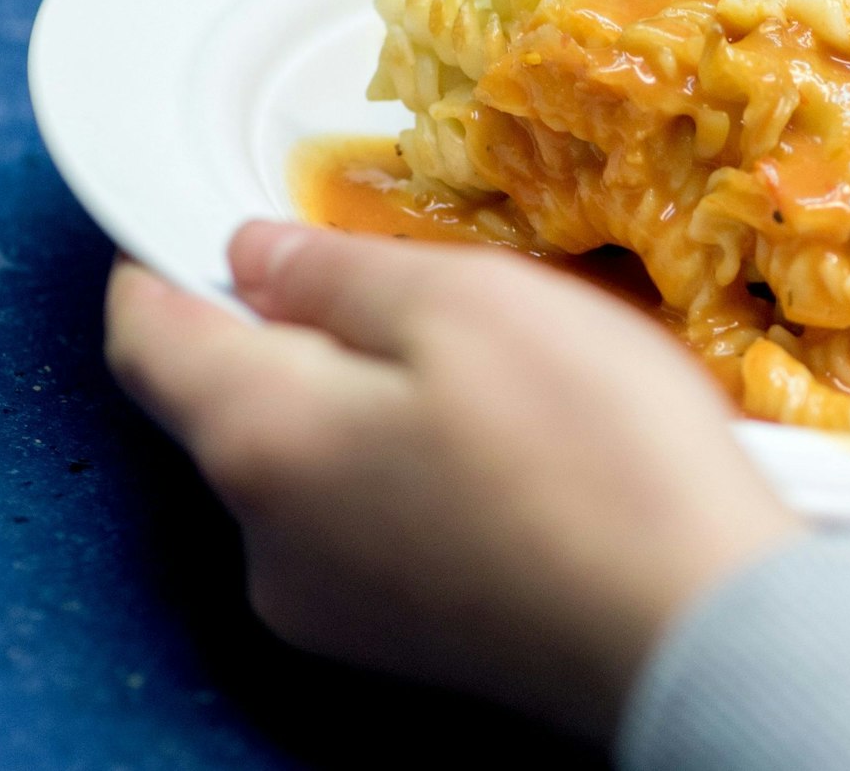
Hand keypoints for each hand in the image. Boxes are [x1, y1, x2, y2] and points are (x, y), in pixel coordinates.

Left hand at [104, 223, 804, 738]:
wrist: (702, 628)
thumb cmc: (592, 454)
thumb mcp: (469, 304)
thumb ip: (337, 272)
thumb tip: (256, 257)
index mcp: (260, 443)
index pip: (147, 334)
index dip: (169, 254)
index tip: (231, 209)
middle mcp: (266, 544)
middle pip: (237, 403)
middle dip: (302, 330)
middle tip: (420, 285)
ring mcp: (335, 608)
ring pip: (314, 466)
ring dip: (371, 403)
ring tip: (497, 373)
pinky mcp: (410, 640)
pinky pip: (375, 525)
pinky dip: (416, 471)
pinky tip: (516, 455)